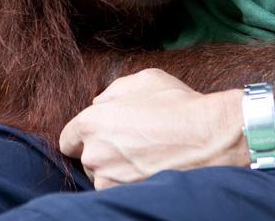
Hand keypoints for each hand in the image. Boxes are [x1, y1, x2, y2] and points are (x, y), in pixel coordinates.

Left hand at [59, 68, 247, 189]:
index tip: (99, 134)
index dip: (82, 135)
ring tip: (144, 155)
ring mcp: (108, 179)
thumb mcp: (144, 80)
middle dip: (103, 149)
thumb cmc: (176, 104)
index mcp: (92, 121)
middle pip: (86, 156)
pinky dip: (127, 181)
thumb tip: (100, 103)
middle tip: (131, 141)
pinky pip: (117, 188)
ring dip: (115, 168)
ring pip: (102, 175)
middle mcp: (93, 153)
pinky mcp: (123, 195)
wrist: (207, 138)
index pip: (68, 137)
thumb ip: (113, 91)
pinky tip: (148, 168)